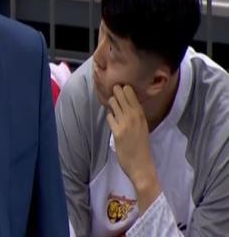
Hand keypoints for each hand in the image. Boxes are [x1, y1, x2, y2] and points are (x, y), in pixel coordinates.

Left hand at [106, 84, 160, 213]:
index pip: (130, 92)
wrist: (142, 165)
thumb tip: (125, 102)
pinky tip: (112, 121)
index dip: (123, 88)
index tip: (119, 87)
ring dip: (111, 103)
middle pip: (120, 93)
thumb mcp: (142, 126)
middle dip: (115, 91)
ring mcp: (125, 123)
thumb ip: (135, 114)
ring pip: (113, 102)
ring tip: (112, 107)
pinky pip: (109, 117)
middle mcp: (134, 116)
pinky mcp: (117, 132)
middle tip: (113, 93)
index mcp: (141, 114)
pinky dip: (109, 117)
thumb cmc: (142, 146)